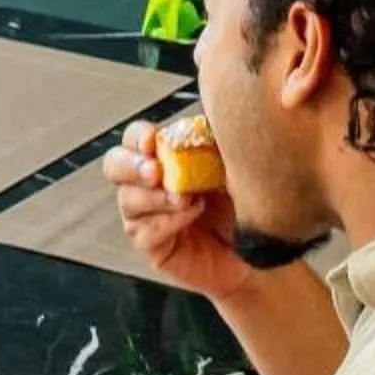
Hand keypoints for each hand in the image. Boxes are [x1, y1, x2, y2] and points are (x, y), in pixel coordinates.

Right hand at [105, 120, 255, 302]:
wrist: (261, 248)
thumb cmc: (245, 202)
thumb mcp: (233, 165)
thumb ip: (212, 145)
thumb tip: (202, 127)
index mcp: (162, 157)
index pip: (134, 138)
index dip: (138, 137)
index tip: (154, 140)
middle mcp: (145, 184)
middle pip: (114, 165)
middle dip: (131, 166)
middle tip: (155, 172)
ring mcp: (144, 216)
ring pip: (128, 200)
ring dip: (156, 196)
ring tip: (186, 198)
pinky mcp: (151, 245)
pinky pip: (146, 231)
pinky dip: (169, 220)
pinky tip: (192, 214)